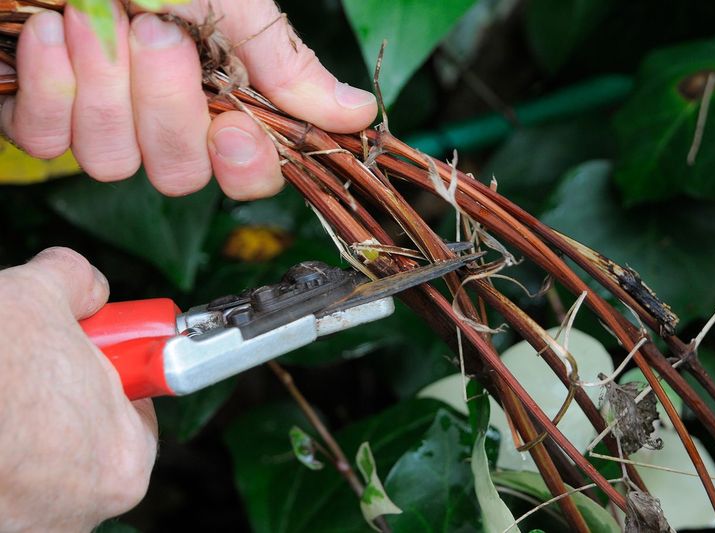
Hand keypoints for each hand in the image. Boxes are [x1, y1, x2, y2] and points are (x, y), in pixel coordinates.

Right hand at [0, 247, 157, 531]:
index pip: (133, 411)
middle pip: (82, 439)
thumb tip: (85, 285)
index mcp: (122, 459)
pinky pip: (3, 486)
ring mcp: (30, 528)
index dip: (107, 375)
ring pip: (35, 467)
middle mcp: (82, 510)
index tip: (83, 357)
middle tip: (25, 369)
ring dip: (18, 432)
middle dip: (57, 400)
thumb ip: (79, 283)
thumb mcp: (37, 294)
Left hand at [1, 0, 376, 198]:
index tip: (233, 123)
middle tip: (152, 32)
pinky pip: (47, 144)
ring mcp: (102, 120)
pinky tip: (49, 31)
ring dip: (104, 87)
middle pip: (180, 174)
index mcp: (219, 94)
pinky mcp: (42, 115)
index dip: (244, 165)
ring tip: (89, 16)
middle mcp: (164, 118)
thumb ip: (285, 61)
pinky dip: (51, 87)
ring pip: (112, 164)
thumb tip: (359, 112)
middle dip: (165, 106)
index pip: (248, 174)